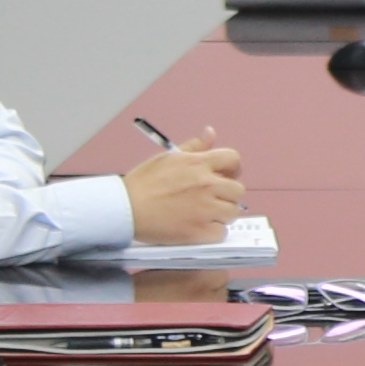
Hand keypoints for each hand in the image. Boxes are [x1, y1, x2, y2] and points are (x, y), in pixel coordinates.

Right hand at [123, 140, 247, 247]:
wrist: (126, 209)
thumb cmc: (143, 184)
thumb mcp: (168, 157)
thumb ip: (194, 146)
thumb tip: (211, 133)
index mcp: (198, 164)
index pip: (233, 159)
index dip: (232, 168)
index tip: (225, 176)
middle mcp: (206, 185)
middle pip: (238, 190)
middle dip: (228, 194)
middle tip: (214, 198)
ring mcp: (205, 209)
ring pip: (233, 212)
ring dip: (222, 213)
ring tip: (205, 214)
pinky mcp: (199, 232)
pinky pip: (221, 232)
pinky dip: (213, 232)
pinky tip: (199, 227)